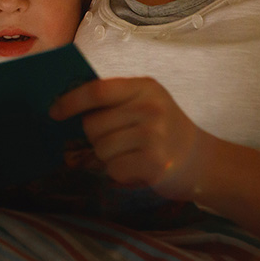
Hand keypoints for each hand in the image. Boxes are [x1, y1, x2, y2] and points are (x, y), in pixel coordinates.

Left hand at [50, 77, 209, 200]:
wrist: (205, 161)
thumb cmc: (165, 130)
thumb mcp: (146, 103)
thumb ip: (114, 100)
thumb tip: (66, 104)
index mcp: (144, 87)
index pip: (97, 90)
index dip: (70, 101)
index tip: (54, 111)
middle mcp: (150, 108)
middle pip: (93, 124)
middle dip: (95, 137)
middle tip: (118, 140)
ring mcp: (154, 136)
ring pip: (101, 148)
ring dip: (108, 157)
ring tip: (131, 153)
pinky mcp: (154, 163)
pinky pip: (114, 169)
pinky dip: (120, 172)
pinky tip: (138, 167)